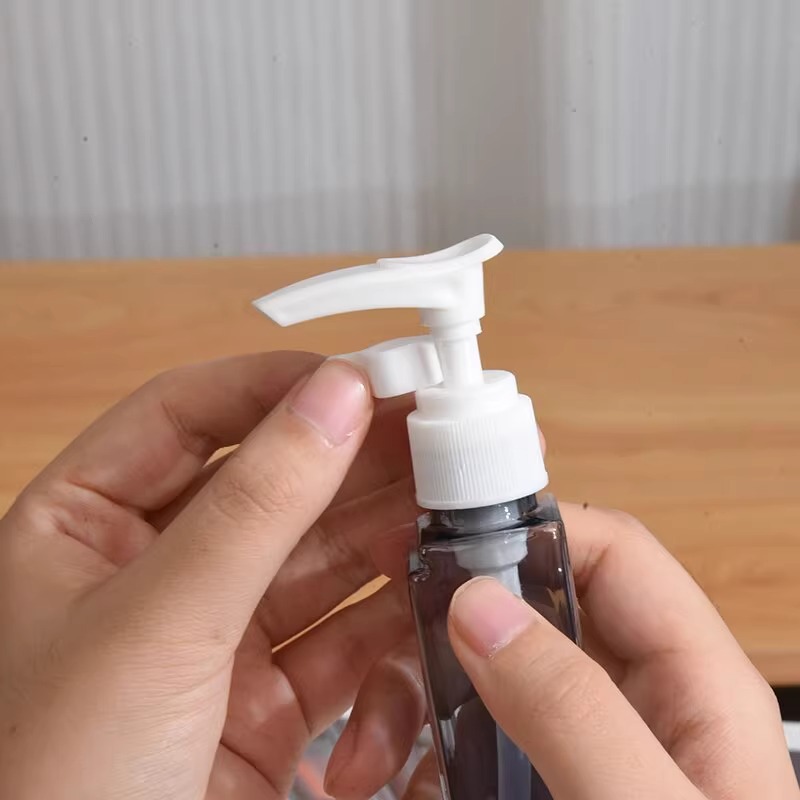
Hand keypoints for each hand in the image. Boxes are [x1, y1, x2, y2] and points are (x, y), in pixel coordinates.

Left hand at [0, 353, 418, 799]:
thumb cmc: (56, 788)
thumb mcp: (160, 624)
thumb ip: (256, 504)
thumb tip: (337, 398)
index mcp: (86, 525)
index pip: (189, 414)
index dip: (278, 385)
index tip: (364, 374)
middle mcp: (156, 570)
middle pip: (276, 483)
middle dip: (358, 464)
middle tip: (438, 437)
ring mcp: (218, 634)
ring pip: (325, 560)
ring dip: (391, 542)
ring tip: (456, 516)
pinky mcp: (271, 700)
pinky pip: (347, 644)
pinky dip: (389, 642)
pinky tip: (421, 632)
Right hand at [327, 505, 798, 798]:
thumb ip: (573, 711)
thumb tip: (483, 605)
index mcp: (692, 684)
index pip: (611, 554)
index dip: (532, 532)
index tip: (444, 548)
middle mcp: (635, 700)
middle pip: (532, 609)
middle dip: (447, 627)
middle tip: (379, 662)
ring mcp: (580, 743)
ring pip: (486, 673)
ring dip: (416, 697)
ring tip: (365, 756)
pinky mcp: (537, 782)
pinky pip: (468, 737)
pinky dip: (420, 753)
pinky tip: (387, 785)